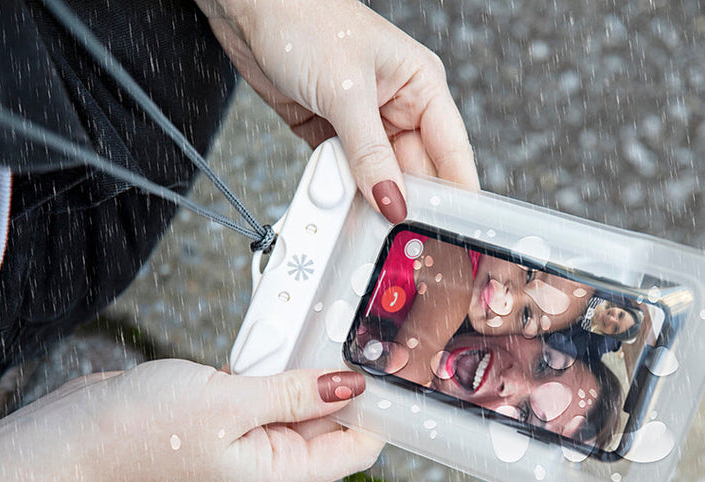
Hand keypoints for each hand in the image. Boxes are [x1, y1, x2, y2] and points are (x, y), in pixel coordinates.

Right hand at [77, 360, 381, 481]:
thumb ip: (294, 392)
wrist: (81, 430)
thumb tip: (352, 386)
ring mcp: (251, 442)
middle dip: (347, 384)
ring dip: (310, 371)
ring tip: (323, 329)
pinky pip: (271, 394)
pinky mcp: (232, 421)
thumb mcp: (231, 402)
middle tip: (360, 334)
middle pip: (333, 424)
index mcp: (279, 472)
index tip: (395, 370)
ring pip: (302, 403)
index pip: (356, 449)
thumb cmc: (146, 426)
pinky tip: (281, 340)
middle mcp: (272, 462)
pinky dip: (279, 368)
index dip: (380, 414)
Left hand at [195, 0, 479, 221]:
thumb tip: (392, 200)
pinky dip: (338, 189)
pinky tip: (334, 198)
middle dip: (406, 201)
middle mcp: (398, 106)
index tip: (455, 229)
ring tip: (359, 216)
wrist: (247, 7)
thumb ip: (370, 153)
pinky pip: (345, 175)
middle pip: (416, 172)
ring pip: (379, 178)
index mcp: (421, 85)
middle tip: (400, 235)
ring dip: (367, 197)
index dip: (457, 192)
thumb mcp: (346, 90)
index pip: (452, 150)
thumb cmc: (304, 18)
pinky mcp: (332, 135)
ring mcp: (364, 124)